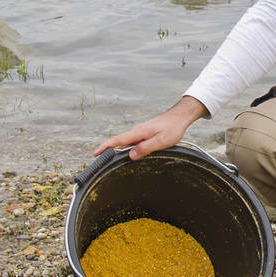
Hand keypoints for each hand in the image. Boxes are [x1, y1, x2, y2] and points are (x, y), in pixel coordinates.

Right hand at [94, 96, 208, 159]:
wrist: (179, 117)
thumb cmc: (172, 128)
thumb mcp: (161, 141)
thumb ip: (145, 148)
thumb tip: (131, 155)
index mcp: (138, 133)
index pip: (118, 141)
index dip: (106, 147)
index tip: (95, 153)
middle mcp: (137, 131)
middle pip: (119, 141)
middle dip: (108, 149)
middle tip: (99, 159)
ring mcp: (140, 132)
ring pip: (126, 141)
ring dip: (117, 149)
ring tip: (110, 158)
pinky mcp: (144, 133)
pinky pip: (132, 141)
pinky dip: (126, 147)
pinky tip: (128, 152)